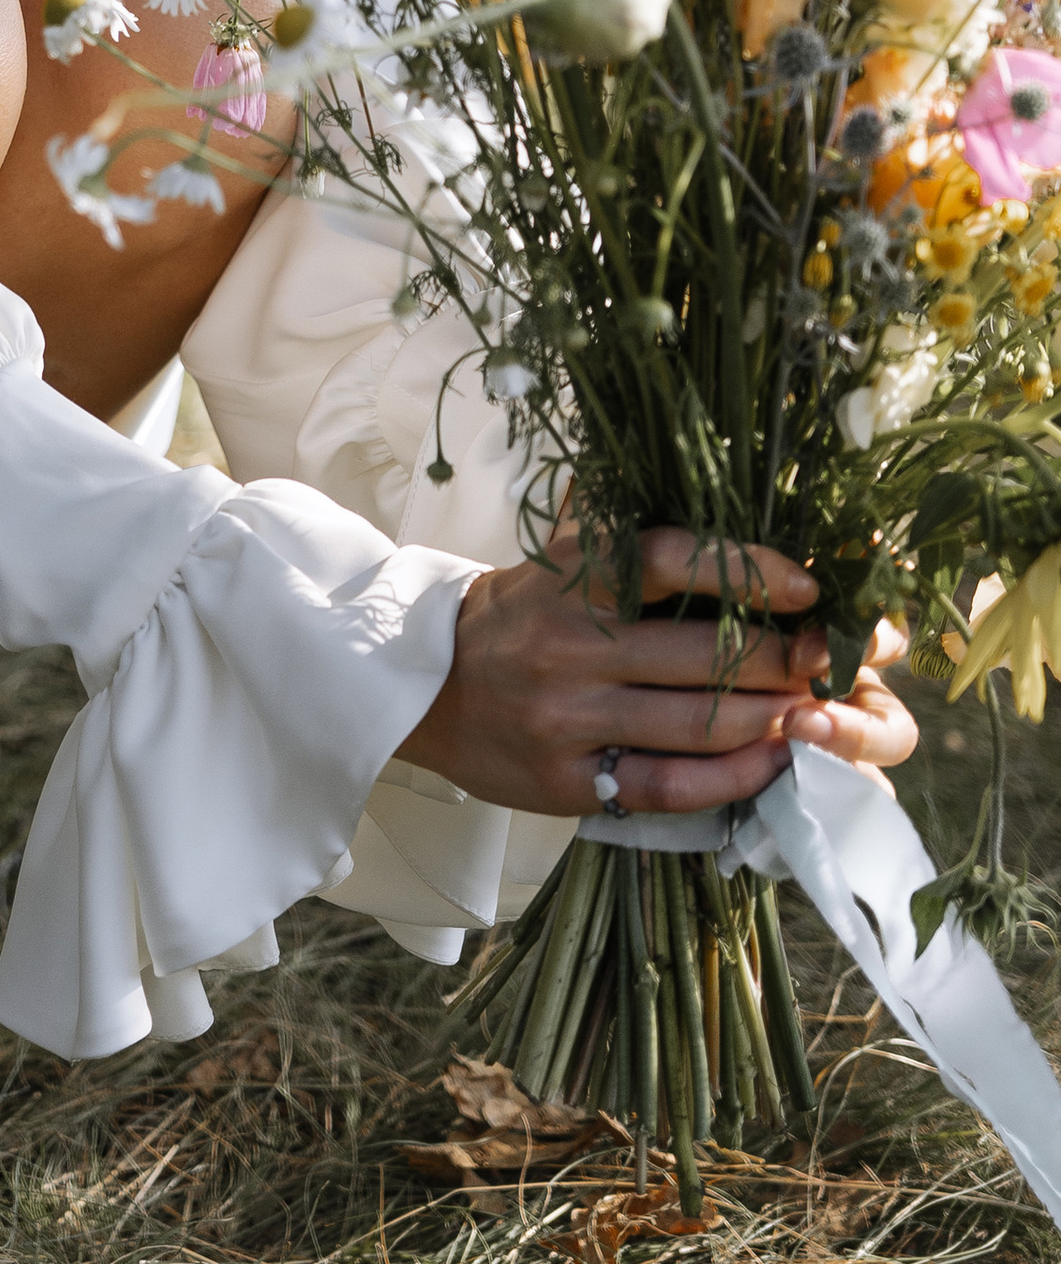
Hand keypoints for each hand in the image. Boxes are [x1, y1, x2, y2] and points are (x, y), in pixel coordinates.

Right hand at [399, 527, 913, 817]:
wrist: (427, 683)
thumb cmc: (522, 614)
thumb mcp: (560, 556)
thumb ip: (627, 530)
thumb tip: (714, 478)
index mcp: (573, 577)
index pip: (672, 559)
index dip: (748, 571)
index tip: (808, 587)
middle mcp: (570, 643)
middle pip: (704, 655)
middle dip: (787, 660)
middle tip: (835, 661)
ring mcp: (566, 716)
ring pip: (697, 725)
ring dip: (772, 721)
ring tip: (815, 714)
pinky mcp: (565, 780)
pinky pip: (667, 785)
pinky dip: (732, 778)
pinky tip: (771, 764)